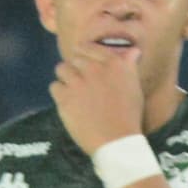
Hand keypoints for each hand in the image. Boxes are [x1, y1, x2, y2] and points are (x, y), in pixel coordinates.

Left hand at [49, 36, 146, 161]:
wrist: (117, 140)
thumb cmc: (129, 115)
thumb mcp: (133, 86)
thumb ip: (128, 66)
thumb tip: (133, 50)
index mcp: (114, 63)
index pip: (90, 47)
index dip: (85, 54)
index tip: (84, 63)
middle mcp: (94, 68)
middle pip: (74, 58)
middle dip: (76, 68)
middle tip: (81, 83)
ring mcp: (78, 82)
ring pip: (61, 69)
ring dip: (65, 78)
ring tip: (72, 91)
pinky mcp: (64, 97)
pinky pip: (54, 87)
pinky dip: (59, 94)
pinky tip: (68, 103)